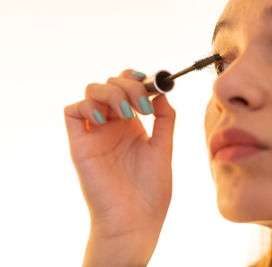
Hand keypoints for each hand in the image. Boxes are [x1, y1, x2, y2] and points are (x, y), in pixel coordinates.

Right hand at [64, 69, 175, 265]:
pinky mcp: (80, 142)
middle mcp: (113, 125)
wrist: (134, 219)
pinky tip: (106, 121)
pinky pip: (72, 111)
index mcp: (133, 125)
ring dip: (111, 92)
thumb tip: (163, 92)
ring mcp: (96, 132)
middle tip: (143, 105)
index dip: (138, 80)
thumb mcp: (164, 148)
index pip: (129, 87)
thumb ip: (165, 119)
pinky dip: (87, 107)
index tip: (154, 85)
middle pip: (111, 84)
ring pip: (92, 91)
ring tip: (128, 113)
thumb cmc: (151, 189)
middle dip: (129, 85)